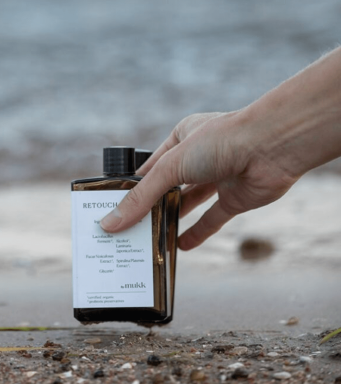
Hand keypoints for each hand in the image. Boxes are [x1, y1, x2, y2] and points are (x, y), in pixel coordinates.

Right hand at [100, 110, 297, 249]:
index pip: (150, 166)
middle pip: (169, 185)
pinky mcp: (235, 197)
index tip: (114, 207)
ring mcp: (218, 177)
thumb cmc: (222, 140)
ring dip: (172, 219)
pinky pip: (212, 219)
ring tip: (149, 238)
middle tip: (129, 228)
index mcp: (181, 136)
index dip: (134, 186)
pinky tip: (181, 246)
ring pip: (189, 203)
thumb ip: (142, 197)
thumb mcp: (171, 167)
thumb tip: (111, 222)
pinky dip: (198, 232)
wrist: (272, 147)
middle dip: (151, 205)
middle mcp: (199, 156)